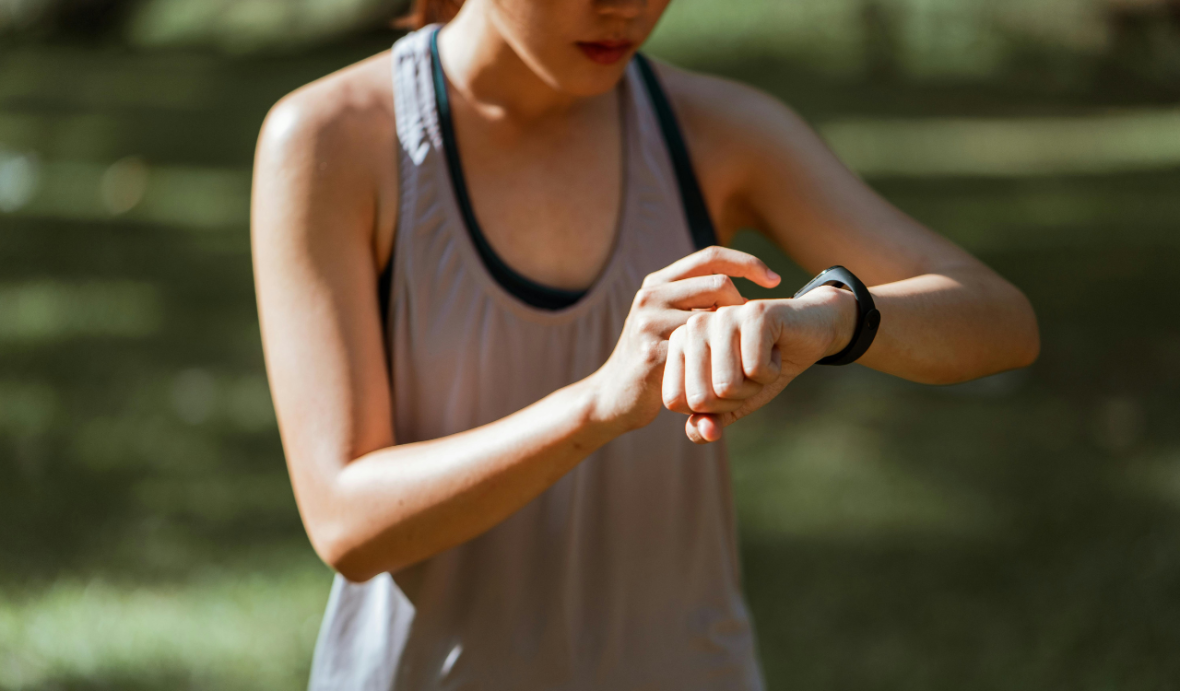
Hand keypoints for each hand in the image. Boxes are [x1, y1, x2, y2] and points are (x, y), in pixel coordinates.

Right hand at [588, 247, 780, 432]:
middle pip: (719, 283)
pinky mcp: (653, 353)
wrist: (613, 398)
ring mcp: (649, 323)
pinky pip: (705, 349)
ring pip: (716, 317)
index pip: (711, 256)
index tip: (775, 280)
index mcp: (657, 283)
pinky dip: (724, 361)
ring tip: (741, 356)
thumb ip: (692, 301)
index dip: (748, 262)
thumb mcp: (666, 321)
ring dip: (736, 336)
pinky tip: (726, 375)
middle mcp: (650, 296)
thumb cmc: (652, 360)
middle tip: (751, 334)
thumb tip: (738, 283)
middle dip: (744, 307)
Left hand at [662, 285, 856, 442]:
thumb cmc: (761, 367)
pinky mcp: (754, 314)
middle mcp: (693, 326)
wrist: (807, 335)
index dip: (710, 407)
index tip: (728, 384)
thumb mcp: (732, 402)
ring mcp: (722, 316)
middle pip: (701, 398)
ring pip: (727, 386)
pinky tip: (776, 351)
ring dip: (754, 386)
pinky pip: (756, 370)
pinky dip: (772, 372)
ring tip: (761, 361)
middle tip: (749, 373)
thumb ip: (709, 422)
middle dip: (734, 399)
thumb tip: (704, 435)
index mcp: (678, 344)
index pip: (675, 401)